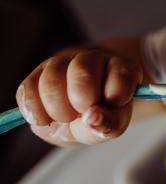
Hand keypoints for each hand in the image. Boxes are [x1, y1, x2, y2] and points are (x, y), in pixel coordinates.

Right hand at [15, 48, 142, 145]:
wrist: (80, 113)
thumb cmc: (102, 116)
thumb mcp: (113, 126)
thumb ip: (109, 124)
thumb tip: (92, 119)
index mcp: (121, 68)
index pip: (121, 73)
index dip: (115, 95)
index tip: (112, 107)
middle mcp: (93, 58)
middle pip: (83, 69)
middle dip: (81, 99)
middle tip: (84, 114)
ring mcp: (64, 62)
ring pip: (53, 73)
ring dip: (56, 104)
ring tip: (64, 119)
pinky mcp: (39, 73)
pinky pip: (27, 87)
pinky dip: (33, 108)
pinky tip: (44, 120)